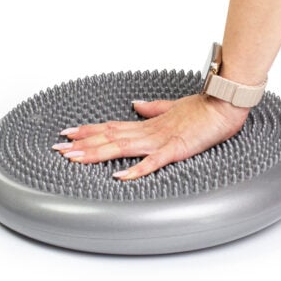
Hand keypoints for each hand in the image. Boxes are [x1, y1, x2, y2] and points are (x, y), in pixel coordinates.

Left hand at [52, 93, 250, 180]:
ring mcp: (160, 140)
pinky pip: (153, 161)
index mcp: (147, 124)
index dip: (88, 130)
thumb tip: (136, 105)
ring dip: (96, 153)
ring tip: (74, 158)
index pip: (110, 127)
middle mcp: (148, 131)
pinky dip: (136, 169)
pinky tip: (119, 176)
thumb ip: (153, 108)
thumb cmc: (202, 108)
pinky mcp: (176, 149)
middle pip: (108, 137)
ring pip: (122, 147)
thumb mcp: (172, 107)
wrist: (223, 104)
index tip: (67, 132)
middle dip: (81, 143)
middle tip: (57, 147)